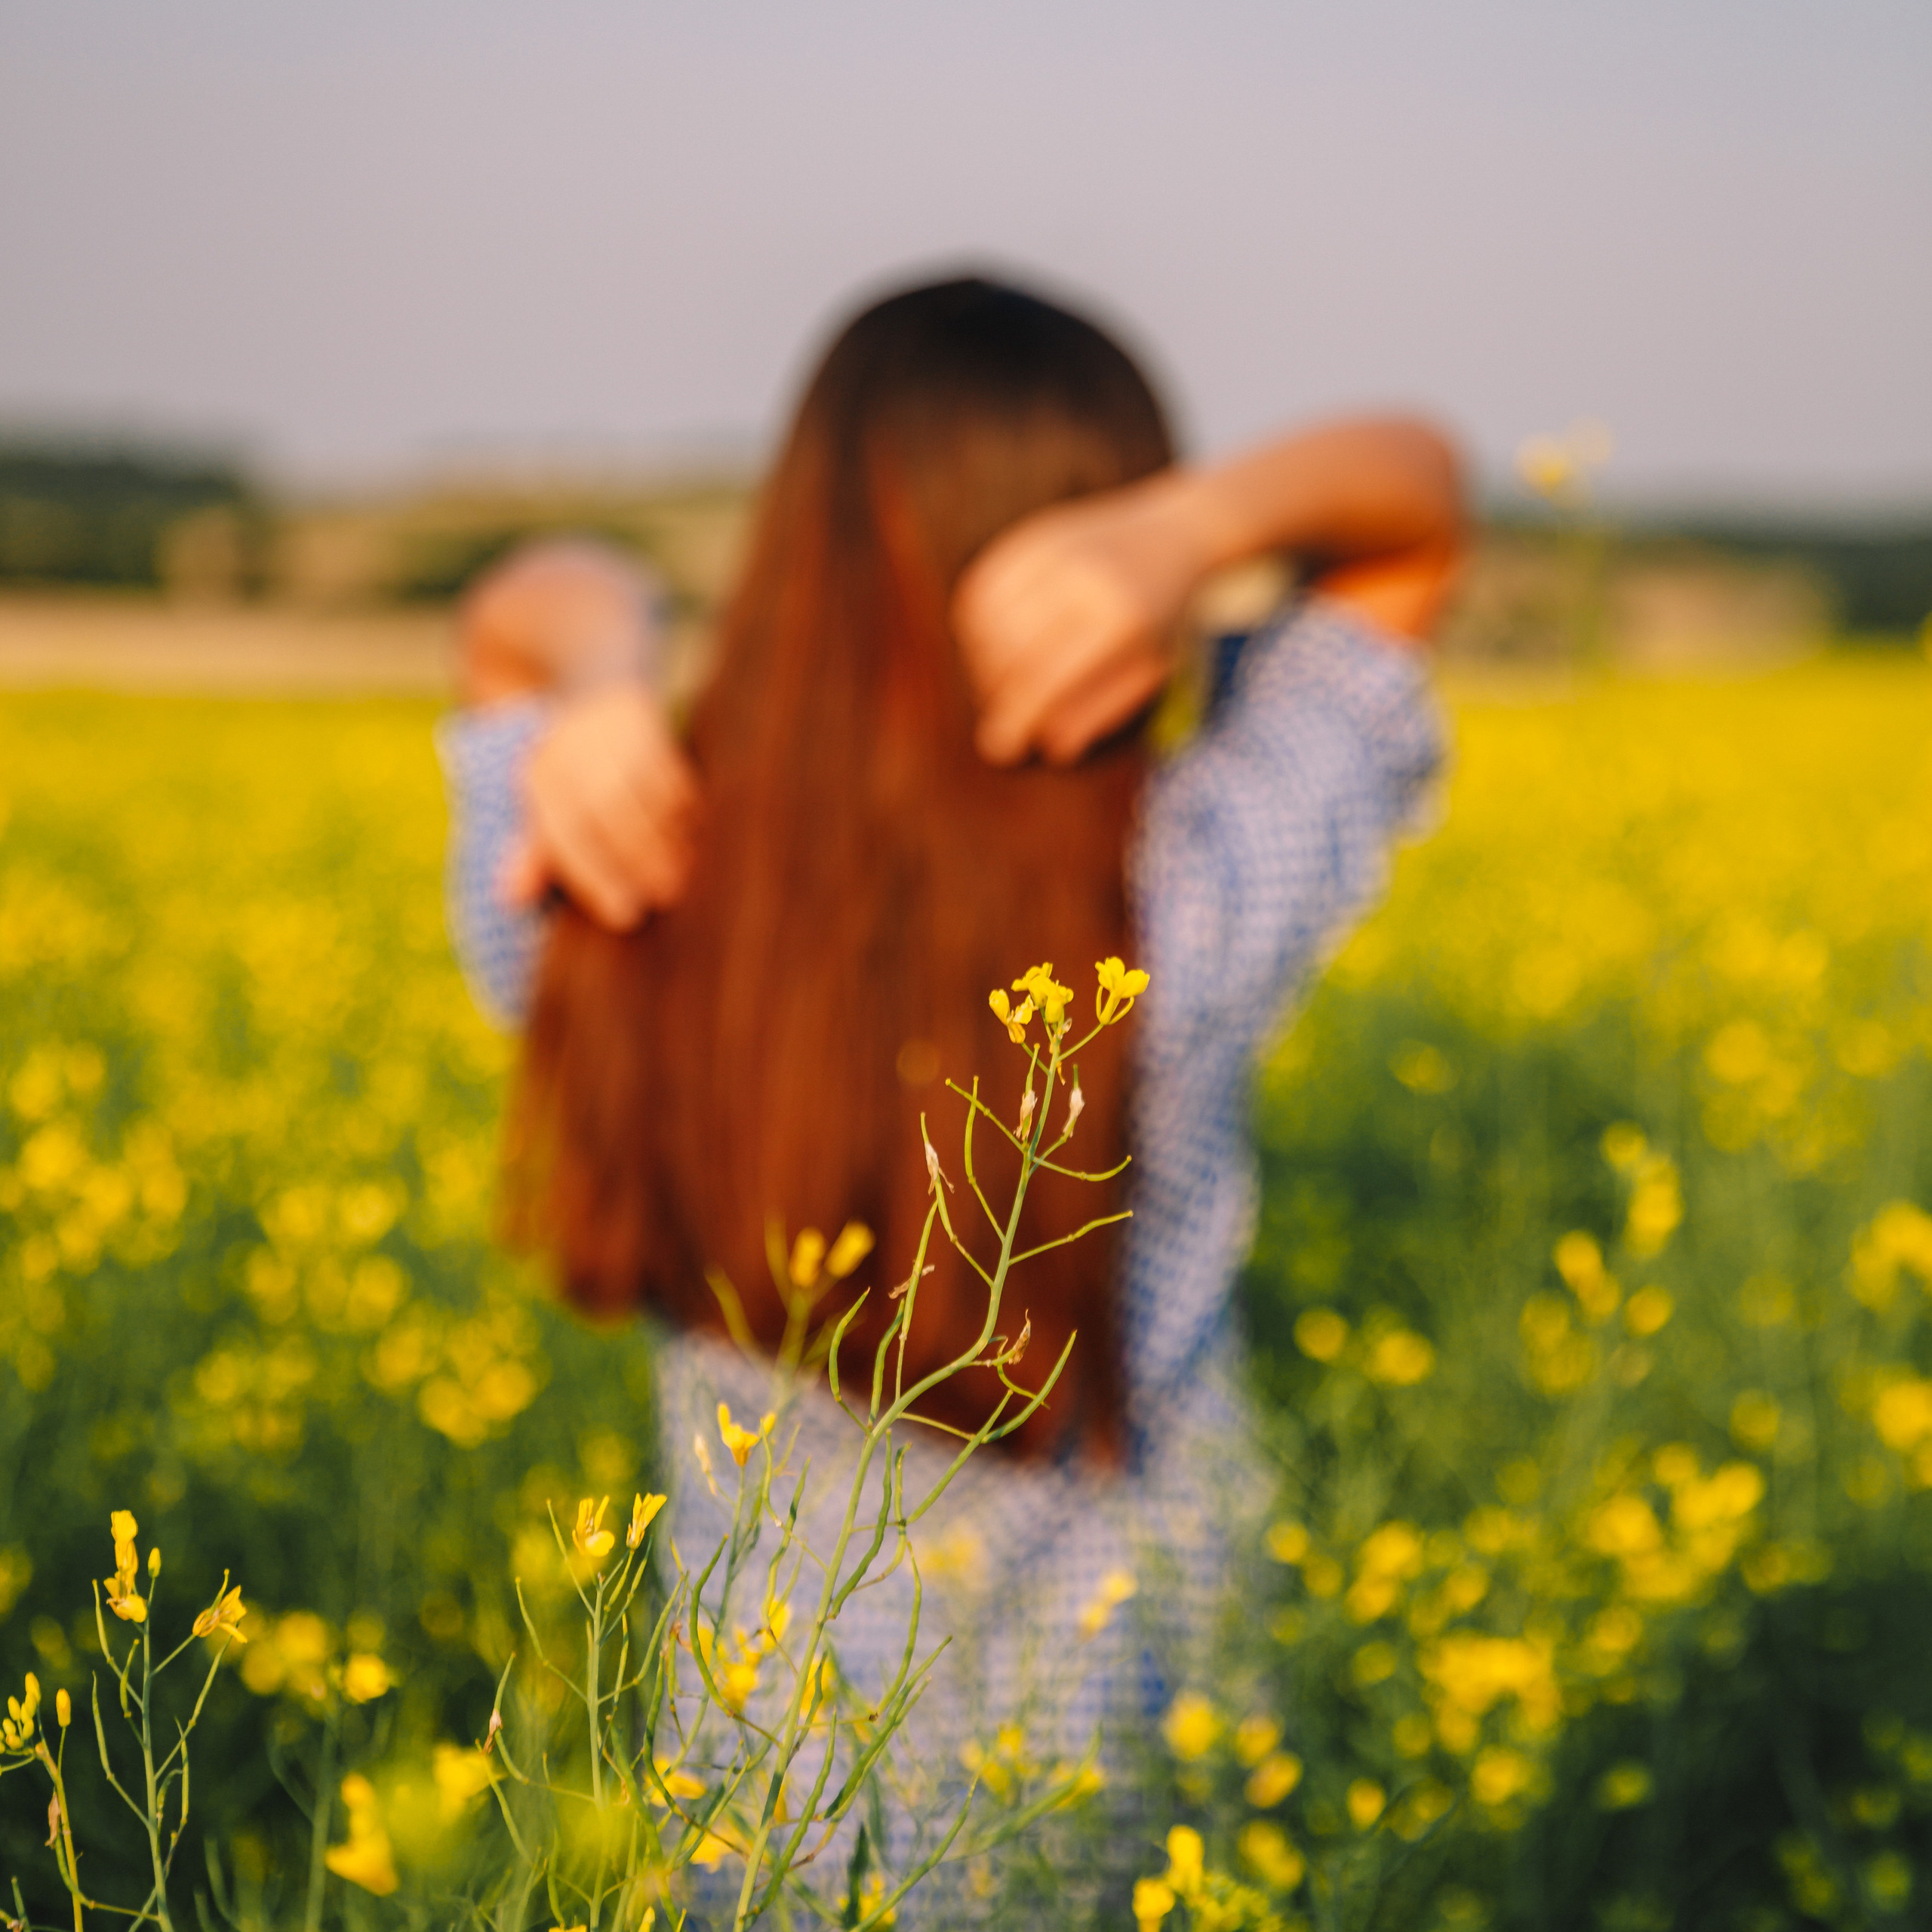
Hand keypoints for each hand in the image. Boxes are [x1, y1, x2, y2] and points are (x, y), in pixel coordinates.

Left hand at [503, 684, 697, 929]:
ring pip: (643, 789)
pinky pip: (670, 765)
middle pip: (607, 809)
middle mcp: (568, 747)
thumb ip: (533, 849)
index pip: (565, 830)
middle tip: (667, 897)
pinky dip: (686, 805)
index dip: (594, 876)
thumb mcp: (540, 800)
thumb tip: (511, 898)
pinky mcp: (641, 712)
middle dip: (638, 857)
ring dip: (669, 836)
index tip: (624, 915)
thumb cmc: (568, 765)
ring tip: (686, 873)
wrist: (586, 677)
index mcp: (537, 774)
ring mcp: (605, 728)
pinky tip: (697, 835)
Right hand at [952, 473, 1203, 765]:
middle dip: (996, 694)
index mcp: (1120, 617)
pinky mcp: (1028, 536)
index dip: (1016, 718)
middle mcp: (1081, 578)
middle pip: (1008, 652)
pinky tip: (993, 646)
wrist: (1172, 534)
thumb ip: (1102, 709)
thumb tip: (1051, 747)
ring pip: (985, 621)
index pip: (1046, 678)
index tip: (1000, 749)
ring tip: (1001, 683)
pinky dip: (976, 627)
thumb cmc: (1162, 617)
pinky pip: (980, 589)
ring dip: (981, 663)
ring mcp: (1051, 550)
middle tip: (1004, 715)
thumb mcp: (1148, 670)